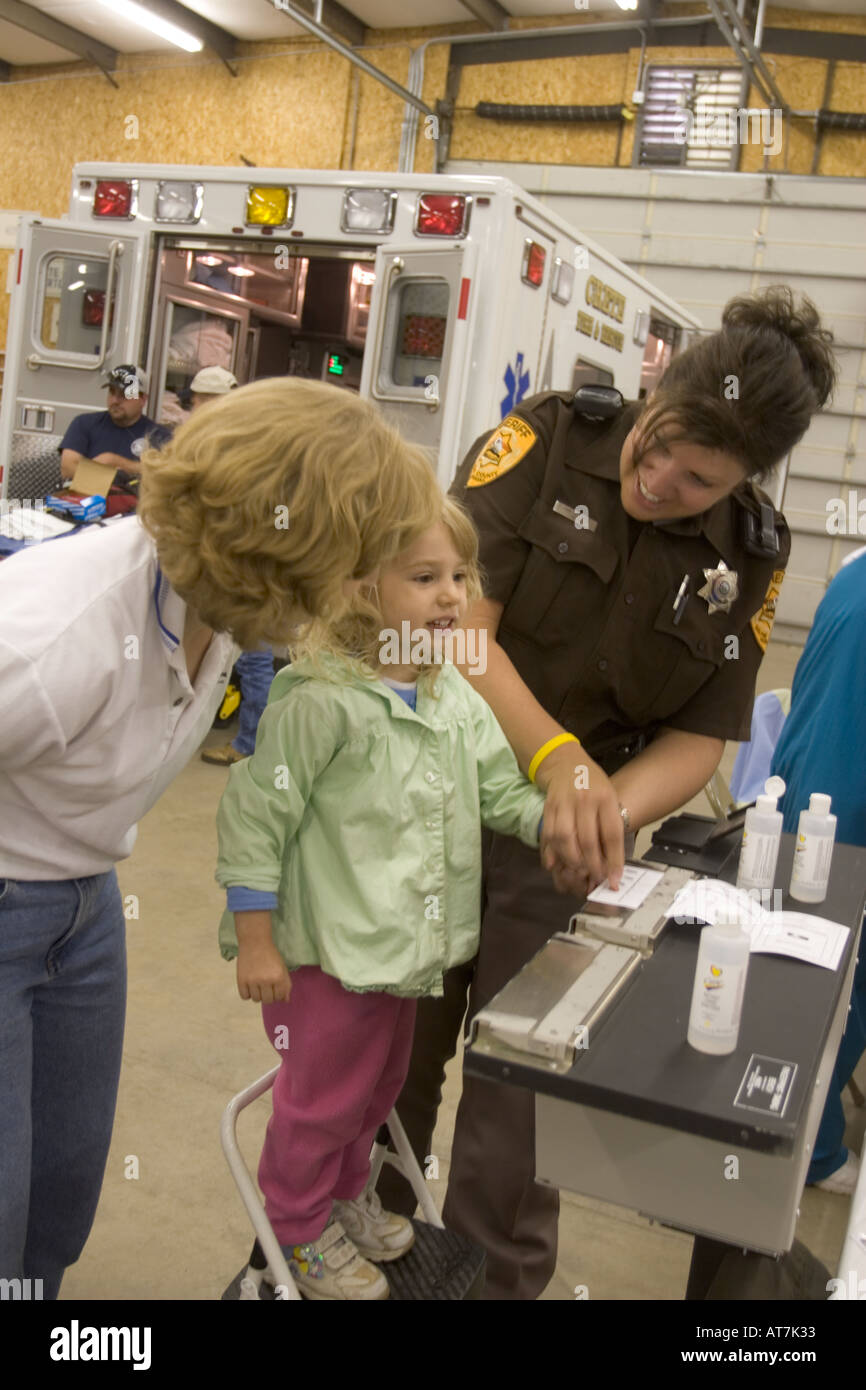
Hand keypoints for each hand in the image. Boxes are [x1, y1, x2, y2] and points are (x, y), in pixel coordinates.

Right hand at [236, 941, 291, 1002]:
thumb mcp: (282, 968)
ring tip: (257, 983)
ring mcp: (253, 981)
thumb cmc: (270, 955)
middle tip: (265, 985)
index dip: (277, 994)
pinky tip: (249, 985)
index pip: (279, 997)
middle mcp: (266, 980)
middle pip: (267, 1001)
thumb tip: (285, 1001)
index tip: (274, 987)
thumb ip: (286, 985)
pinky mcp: (241, 980)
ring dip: (257, 994)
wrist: (255, 942)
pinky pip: (244, 996)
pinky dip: (247, 993)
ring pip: (256, 999)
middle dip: (268, 995)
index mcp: (279, 977)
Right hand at [538, 746, 624, 889]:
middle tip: (597, 879)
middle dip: (593, 866)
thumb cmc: (592, 784)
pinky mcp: (548, 808)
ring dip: (572, 861)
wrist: (565, 762)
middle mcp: (584, 800)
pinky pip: (549, 835)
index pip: (611, 834)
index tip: (614, 879)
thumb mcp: (610, 797)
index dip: (613, 860)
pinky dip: (554, 853)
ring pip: (565, 840)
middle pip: (588, 840)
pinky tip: (559, 863)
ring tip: (580, 872)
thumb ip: (610, 826)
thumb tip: (611, 862)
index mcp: (605, 797)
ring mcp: (564, 804)